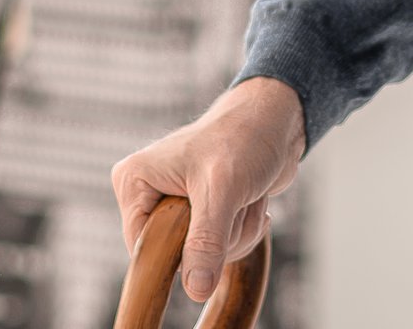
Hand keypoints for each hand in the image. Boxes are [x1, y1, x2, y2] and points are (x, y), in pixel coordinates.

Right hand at [111, 76, 305, 301]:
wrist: (277, 123)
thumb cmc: (243, 138)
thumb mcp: (222, 191)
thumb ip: (206, 241)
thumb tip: (194, 290)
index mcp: (135, 182)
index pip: (143, 248)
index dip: (181, 250)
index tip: (213, 226)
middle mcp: (150, 194)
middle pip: (177, 256)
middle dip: (220, 238)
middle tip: (235, 199)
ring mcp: (176, 206)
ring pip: (204, 256)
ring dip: (237, 233)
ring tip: (245, 195)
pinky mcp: (202, 214)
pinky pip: (221, 248)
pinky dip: (243, 230)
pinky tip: (251, 201)